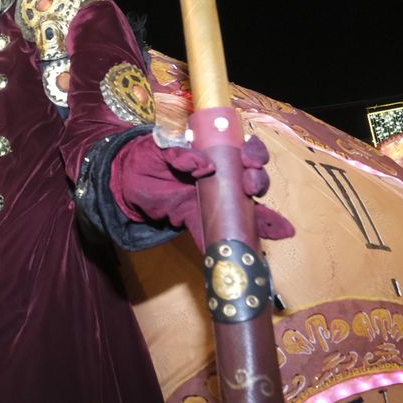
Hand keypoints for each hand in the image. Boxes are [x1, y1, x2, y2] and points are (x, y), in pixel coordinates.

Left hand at [110, 136, 293, 244]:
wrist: (125, 181)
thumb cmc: (146, 158)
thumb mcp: (159, 150)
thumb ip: (178, 153)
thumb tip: (203, 165)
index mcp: (213, 153)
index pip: (242, 150)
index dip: (254, 154)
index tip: (250, 161)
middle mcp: (220, 176)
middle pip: (251, 179)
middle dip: (259, 182)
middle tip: (251, 186)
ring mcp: (213, 200)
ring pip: (247, 207)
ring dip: (264, 217)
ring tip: (277, 227)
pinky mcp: (199, 220)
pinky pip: (220, 232)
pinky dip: (236, 243)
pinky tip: (255, 253)